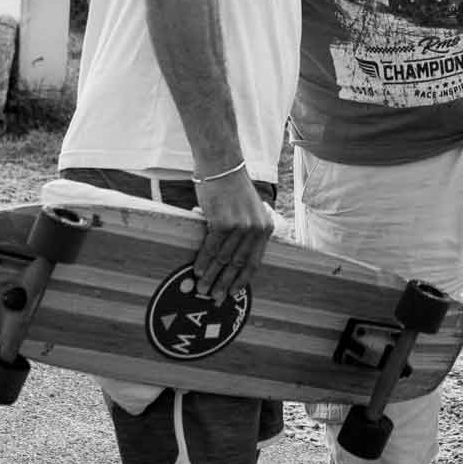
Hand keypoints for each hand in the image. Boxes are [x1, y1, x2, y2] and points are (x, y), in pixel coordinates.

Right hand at [190, 170, 272, 301]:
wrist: (221, 165)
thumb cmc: (231, 187)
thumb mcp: (248, 210)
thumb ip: (245, 231)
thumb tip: (229, 259)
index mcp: (265, 227)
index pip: (255, 261)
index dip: (243, 280)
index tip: (234, 293)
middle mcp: (256, 229)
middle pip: (238, 264)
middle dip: (225, 283)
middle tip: (216, 298)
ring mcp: (240, 226)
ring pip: (223, 259)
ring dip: (211, 276)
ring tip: (202, 288)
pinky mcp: (223, 222)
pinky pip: (211, 248)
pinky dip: (203, 261)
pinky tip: (197, 271)